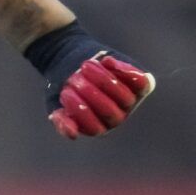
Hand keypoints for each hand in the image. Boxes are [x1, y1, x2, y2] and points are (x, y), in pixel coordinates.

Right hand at [23, 22, 154, 140]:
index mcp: (97, 126)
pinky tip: (106, 61)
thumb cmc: (66, 85)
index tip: (64, 93)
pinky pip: (139, 83)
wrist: (74, 61)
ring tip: (84, 66)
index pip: (94, 128)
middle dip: (90, 94)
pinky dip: (124, 71)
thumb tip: (72, 133)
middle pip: (110, 113)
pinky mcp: (138, 84)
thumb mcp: (56, 103)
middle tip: (72, 78)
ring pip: (125, 98)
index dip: (79, 111)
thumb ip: (61, 119)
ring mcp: (129, 101)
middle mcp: (116, 117)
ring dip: (103, 80)